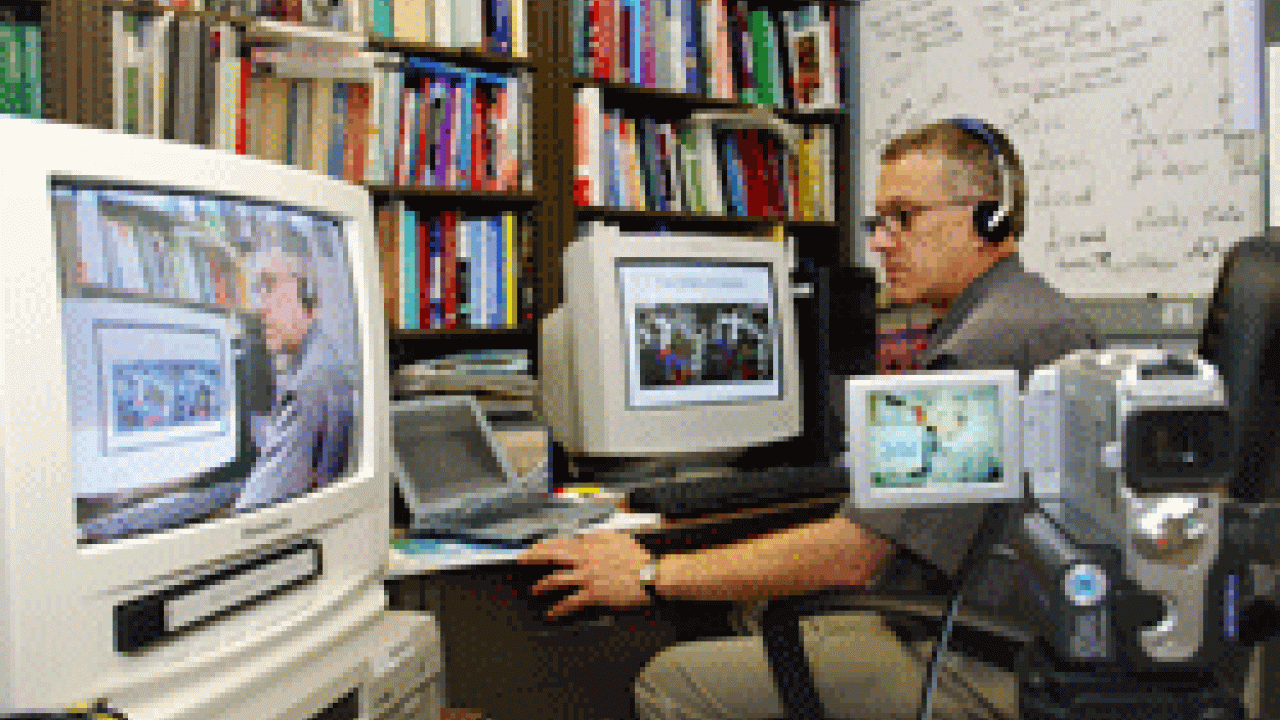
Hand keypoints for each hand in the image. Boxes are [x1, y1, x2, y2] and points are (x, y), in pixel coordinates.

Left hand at [518, 531, 653, 619]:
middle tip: (521, 560)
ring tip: (535, 590)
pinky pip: (569, 602)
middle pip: (552, 555)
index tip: (535, 547)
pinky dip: (558, 609)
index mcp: (591, 543)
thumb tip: (585, 536)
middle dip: (533, 557)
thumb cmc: (638, 558)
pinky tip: (551, 613)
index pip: (562, 541)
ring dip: (542, 585)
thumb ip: (599, 536)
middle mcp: (585, 558)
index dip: (545, 544)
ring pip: (556, 579)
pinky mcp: (592, 594)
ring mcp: (587, 576)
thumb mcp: (619, 538)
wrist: (650, 575)